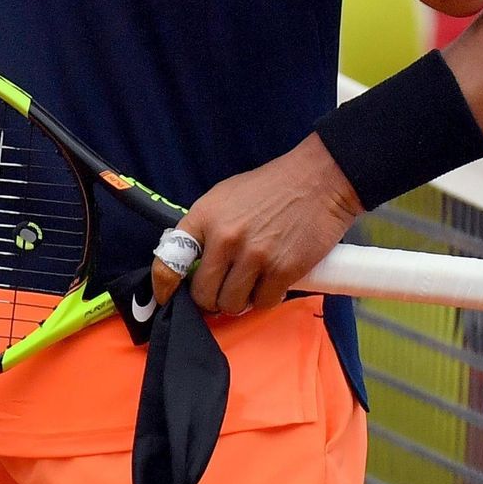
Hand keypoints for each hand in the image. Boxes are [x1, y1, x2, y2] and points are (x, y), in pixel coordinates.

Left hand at [151, 135, 362, 315]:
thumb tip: (188, 266)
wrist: (319, 178)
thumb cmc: (270, 188)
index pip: (169, 262)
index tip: (168, 299)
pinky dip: (267, 297)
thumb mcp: (225, 197)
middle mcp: (226, 238)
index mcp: (205, 216)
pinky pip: (263, 303)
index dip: (164, 288)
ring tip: (252, 283)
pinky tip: (273, 280)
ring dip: (240, 300)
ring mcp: (255, 255)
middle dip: (211, 298)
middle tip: (225, 289)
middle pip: (202, 294)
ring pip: (231, 304)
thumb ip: (205, 230)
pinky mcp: (282, 270)